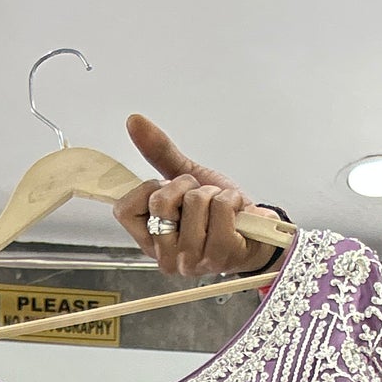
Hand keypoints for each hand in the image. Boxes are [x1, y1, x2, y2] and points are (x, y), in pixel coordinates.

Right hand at [114, 116, 273, 279]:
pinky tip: (235, 214)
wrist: (256, 231)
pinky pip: (221, 208)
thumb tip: (134, 121)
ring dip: (212, 194)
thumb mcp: (185, 178)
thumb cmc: (218, 213)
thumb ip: (159, 152)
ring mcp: (192, 260)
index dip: (150, 190)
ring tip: (219, 209)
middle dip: (185, 187)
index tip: (171, 194)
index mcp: (151, 241)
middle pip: (159, 202)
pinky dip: (232, 199)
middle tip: (200, 199)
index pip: (125, 209)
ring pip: (193, 202)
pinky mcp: (220, 255)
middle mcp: (167, 258)